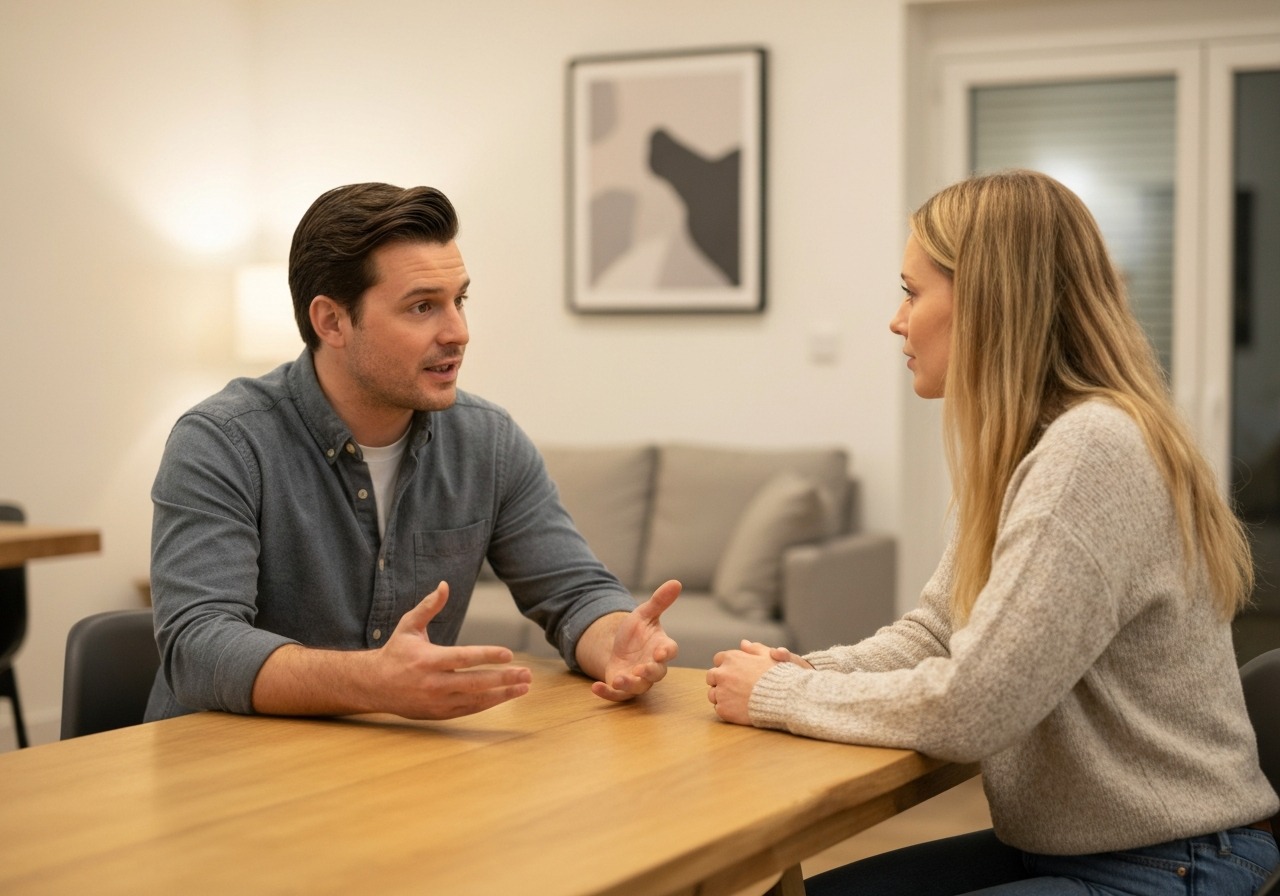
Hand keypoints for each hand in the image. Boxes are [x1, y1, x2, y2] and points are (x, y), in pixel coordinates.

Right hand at [372, 581, 531, 718]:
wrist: (373, 686)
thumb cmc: (395, 652)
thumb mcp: (408, 626)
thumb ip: (429, 606)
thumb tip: (445, 585)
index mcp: (427, 660)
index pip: (463, 658)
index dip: (487, 656)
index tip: (509, 654)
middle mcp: (433, 683)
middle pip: (475, 682)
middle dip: (503, 679)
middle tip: (527, 674)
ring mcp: (436, 701)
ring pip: (475, 699)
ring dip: (502, 694)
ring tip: (524, 687)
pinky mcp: (439, 713)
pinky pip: (469, 710)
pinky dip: (489, 703)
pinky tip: (505, 696)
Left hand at [589, 579, 681, 701]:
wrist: (619, 647)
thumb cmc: (637, 632)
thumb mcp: (644, 613)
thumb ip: (659, 601)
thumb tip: (676, 582)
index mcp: (661, 647)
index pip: (670, 651)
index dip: (667, 653)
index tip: (661, 652)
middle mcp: (653, 666)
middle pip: (657, 673)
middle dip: (650, 672)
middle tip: (643, 669)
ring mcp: (638, 679)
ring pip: (638, 686)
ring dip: (629, 684)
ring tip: (618, 680)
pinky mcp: (623, 688)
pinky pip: (617, 695)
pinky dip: (607, 694)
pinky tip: (595, 688)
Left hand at [706, 640, 804, 724]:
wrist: (783, 700)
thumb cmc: (778, 676)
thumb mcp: (769, 656)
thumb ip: (754, 648)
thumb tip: (744, 643)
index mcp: (731, 658)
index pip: (719, 660)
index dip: (728, 666)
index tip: (736, 672)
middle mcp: (722, 674)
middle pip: (711, 677)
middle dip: (720, 680)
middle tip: (735, 686)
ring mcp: (721, 693)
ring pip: (713, 694)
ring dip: (722, 695)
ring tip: (739, 699)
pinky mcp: (723, 709)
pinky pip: (718, 708)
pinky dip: (727, 709)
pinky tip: (740, 708)